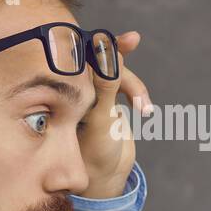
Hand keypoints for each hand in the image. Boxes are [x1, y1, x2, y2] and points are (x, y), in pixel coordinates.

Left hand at [76, 30, 152, 198]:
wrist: (105, 175)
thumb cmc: (95, 150)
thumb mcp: (102, 119)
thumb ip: (106, 87)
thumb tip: (110, 53)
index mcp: (65, 90)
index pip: (78, 55)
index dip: (97, 40)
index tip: (117, 35)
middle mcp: (75, 87)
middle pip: (100, 58)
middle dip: (118, 53)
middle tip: (133, 39)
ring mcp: (92, 90)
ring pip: (116, 71)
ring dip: (134, 85)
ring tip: (144, 108)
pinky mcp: (106, 96)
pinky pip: (121, 80)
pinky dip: (135, 89)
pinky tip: (144, 106)